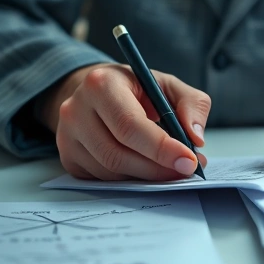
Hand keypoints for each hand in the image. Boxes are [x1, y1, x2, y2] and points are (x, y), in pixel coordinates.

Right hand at [36, 63, 210, 180]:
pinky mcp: (68, 156)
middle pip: (118, 153)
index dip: (161, 147)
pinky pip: (102, 179)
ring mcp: (67, 135)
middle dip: (157, 168)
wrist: (98, 92)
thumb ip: (191, 104)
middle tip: (185, 171)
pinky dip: (130, 179)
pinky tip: (146, 169)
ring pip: (110, 170)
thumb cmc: (137, 89)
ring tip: (170, 169)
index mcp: (102, 83)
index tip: (188, 161)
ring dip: (146, 177)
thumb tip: (195, 139)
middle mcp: (76, 109)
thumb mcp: (168, 85)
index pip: (130, 124)